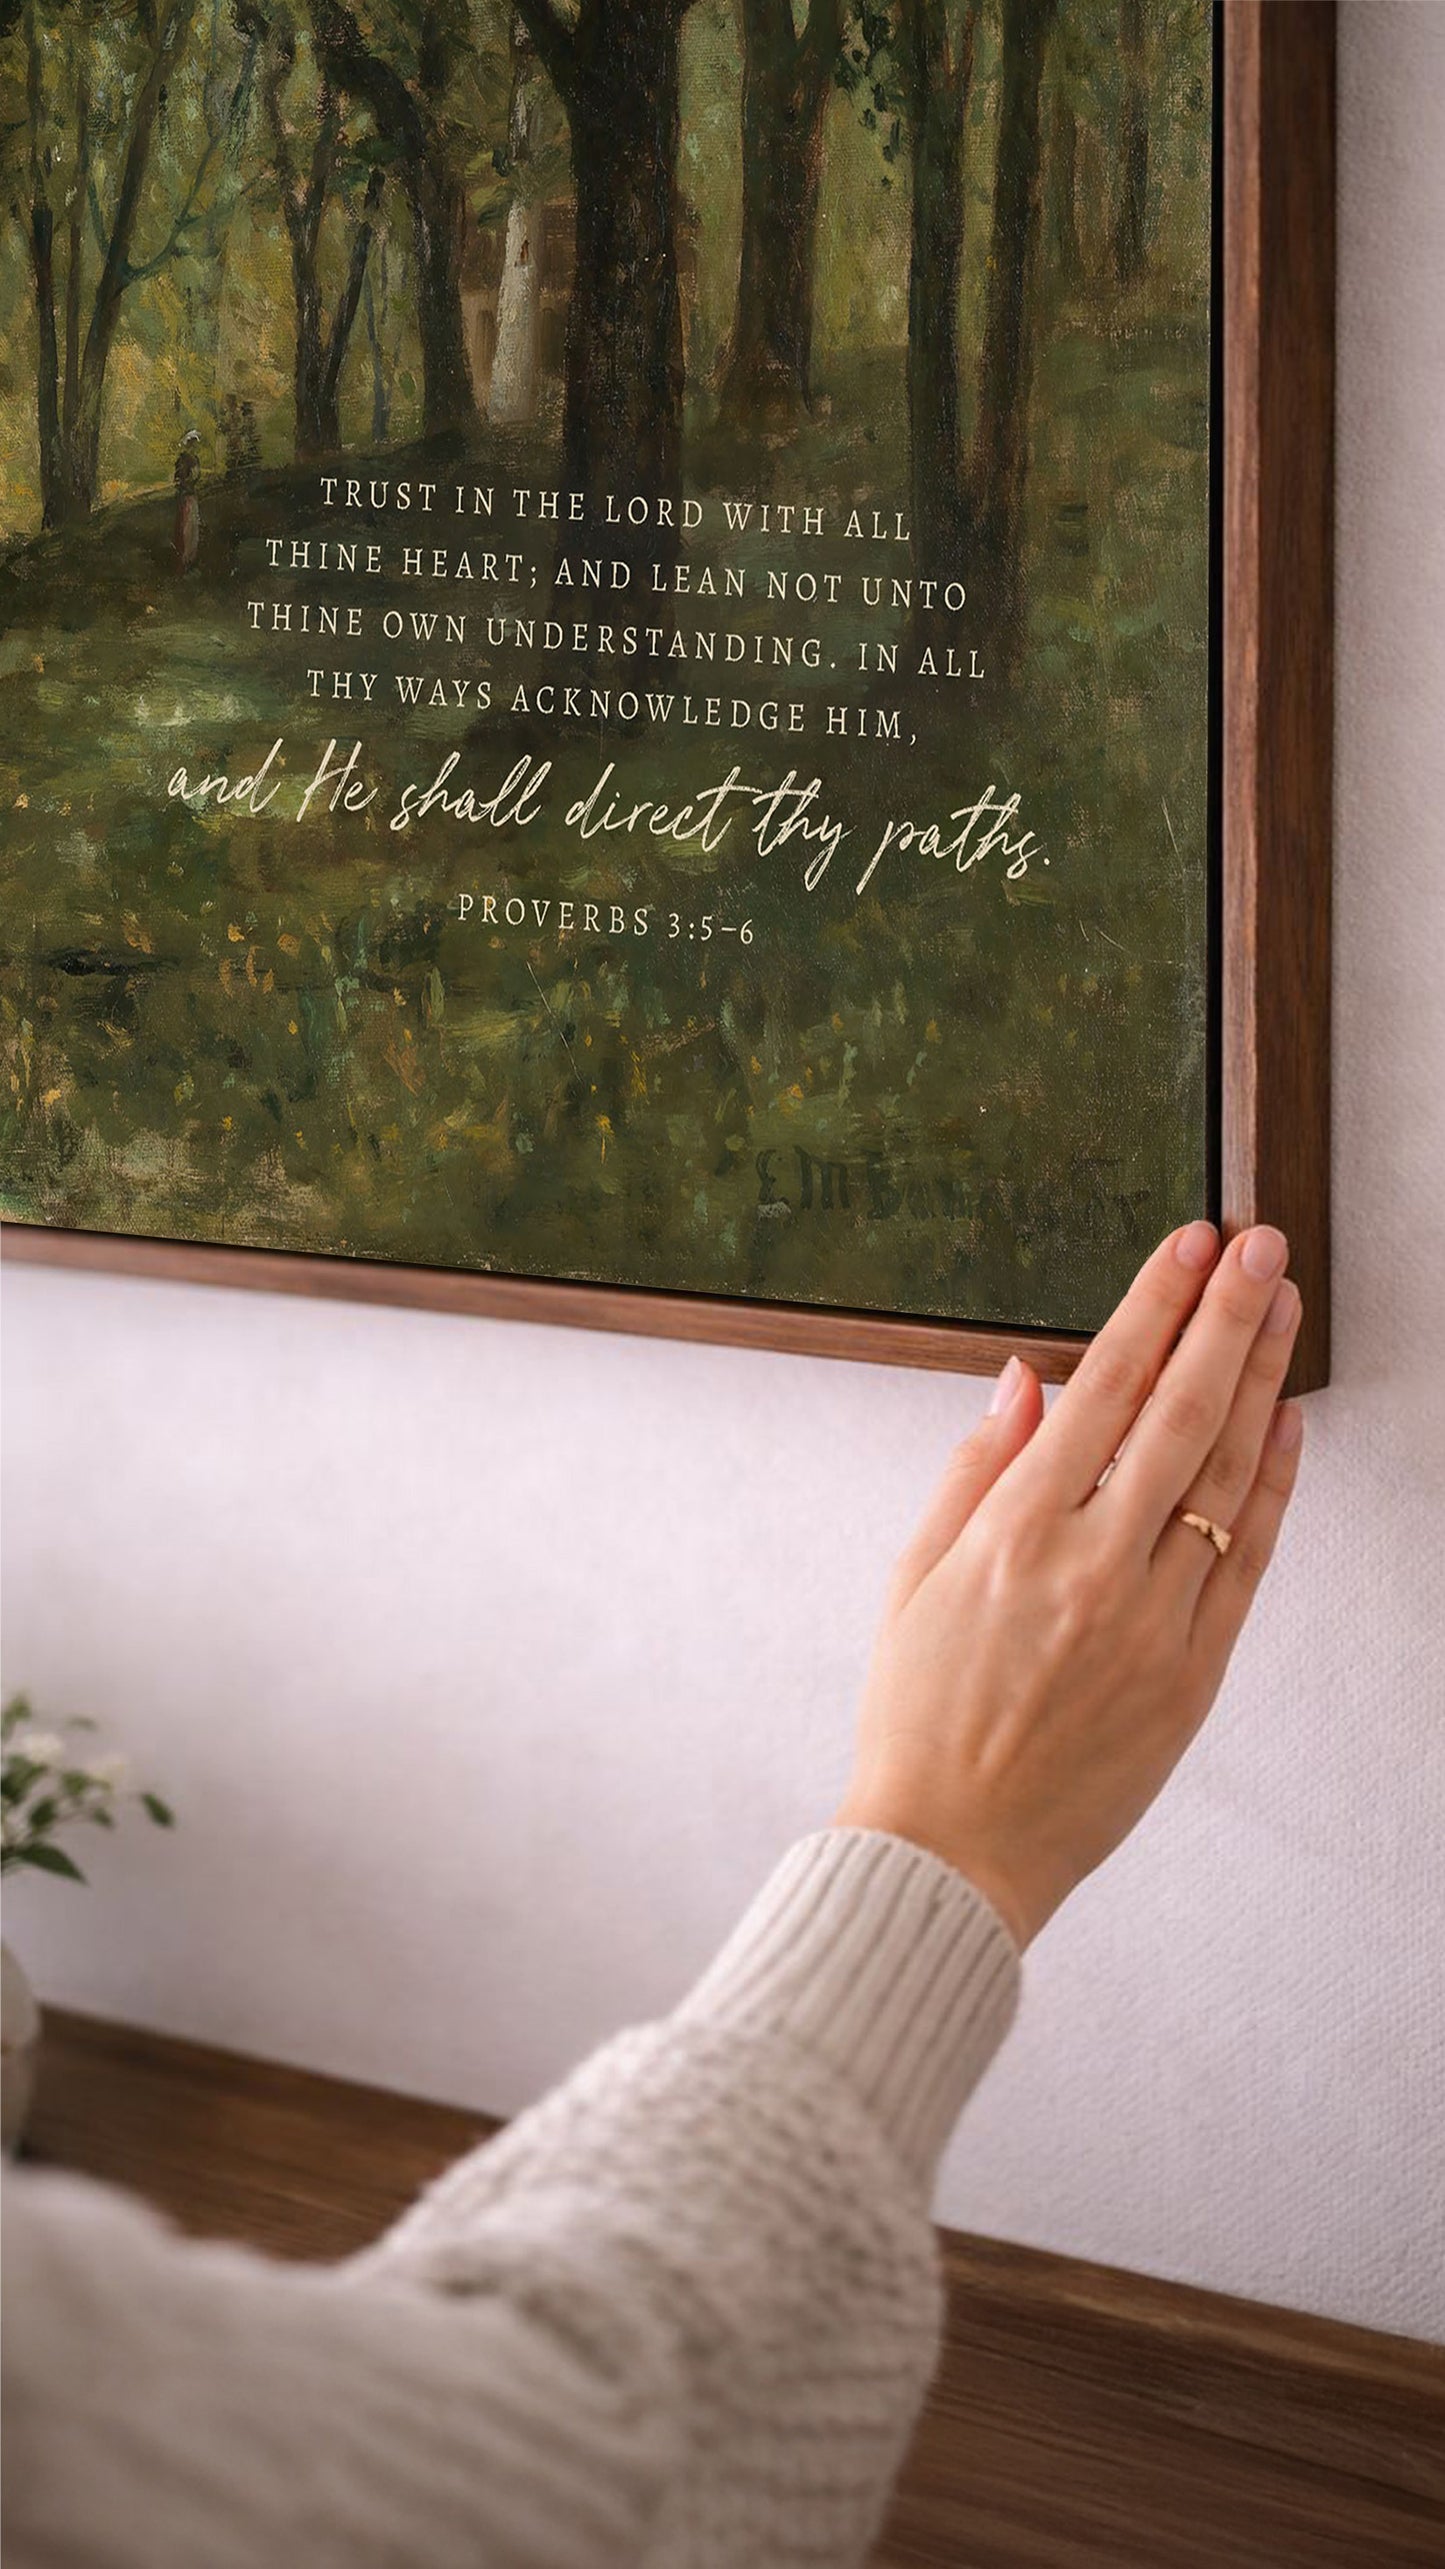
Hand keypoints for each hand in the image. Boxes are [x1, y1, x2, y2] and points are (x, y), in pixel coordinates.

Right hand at [835, 1223, 1304, 1947]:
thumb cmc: (919, 1717)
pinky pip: (1244, 1562)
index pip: (1105, 1388)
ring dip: (1262, 1382)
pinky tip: (1288, 1426)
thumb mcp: (914, 1578)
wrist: (952, 1851)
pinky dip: (1272, 1488)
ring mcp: (1151, 1620)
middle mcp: (1091, 1565)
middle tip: (1262, 1245)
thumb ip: (975, 1471)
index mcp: (1014, 1533)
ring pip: (1224, 1476)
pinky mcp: (1190, 1675)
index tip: (1190, 1246)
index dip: (1155, 1305)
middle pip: (1181, 1412)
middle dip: (1228, 1316)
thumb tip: (1025, 1378)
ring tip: (1285, 1309)